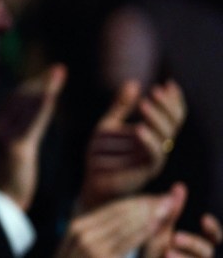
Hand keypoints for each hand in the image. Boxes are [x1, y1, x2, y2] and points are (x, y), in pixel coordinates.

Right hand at [0, 63, 65, 209]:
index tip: (46, 76)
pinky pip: (35, 119)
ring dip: (46, 86)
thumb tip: (23, 115)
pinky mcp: (16, 145)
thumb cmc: (6, 178)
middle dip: (40, 81)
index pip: (12, 97)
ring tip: (60, 72)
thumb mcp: (4, 149)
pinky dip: (45, 103)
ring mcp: (2, 134)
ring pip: (28, 104)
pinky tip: (54, 92)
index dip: (30, 84)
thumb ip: (10, 129)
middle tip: (59, 69)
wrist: (2, 203)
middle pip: (20, 96)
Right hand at [55, 185, 181, 257]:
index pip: (112, 208)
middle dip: (146, 204)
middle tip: (168, 198)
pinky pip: (126, 240)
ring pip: (125, 223)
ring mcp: (90, 245)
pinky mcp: (99, 256)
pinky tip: (158, 225)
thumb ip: (96, 236)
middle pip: (120, 212)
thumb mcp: (80, 249)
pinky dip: (143, 230)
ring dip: (149, 213)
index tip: (156, 198)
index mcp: (78, 227)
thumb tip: (115, 222)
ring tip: (168, 206)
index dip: (136, 201)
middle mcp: (82, 232)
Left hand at [80, 79, 185, 210]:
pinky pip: (152, 156)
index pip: (172, 117)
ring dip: (155, 120)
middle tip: (155, 91)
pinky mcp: (143, 172)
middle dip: (166, 107)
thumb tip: (134, 82)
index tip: (169, 83)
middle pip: (172, 126)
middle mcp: (157, 148)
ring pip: (163, 138)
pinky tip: (138, 128)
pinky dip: (148, 141)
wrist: (91, 182)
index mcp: (152, 136)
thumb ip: (121, 107)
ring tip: (144, 104)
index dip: (174, 101)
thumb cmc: (101, 156)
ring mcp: (152, 161)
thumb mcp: (109, 126)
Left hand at [143, 184, 222, 257]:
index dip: (212, 227)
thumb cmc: (157, 241)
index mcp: (198, 239)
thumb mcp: (162, 223)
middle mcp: (198, 254)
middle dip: (194, 244)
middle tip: (175, 237)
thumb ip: (173, 208)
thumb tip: (180, 186)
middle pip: (207, 250)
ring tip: (167, 252)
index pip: (214, 234)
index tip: (204, 218)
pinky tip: (165, 256)